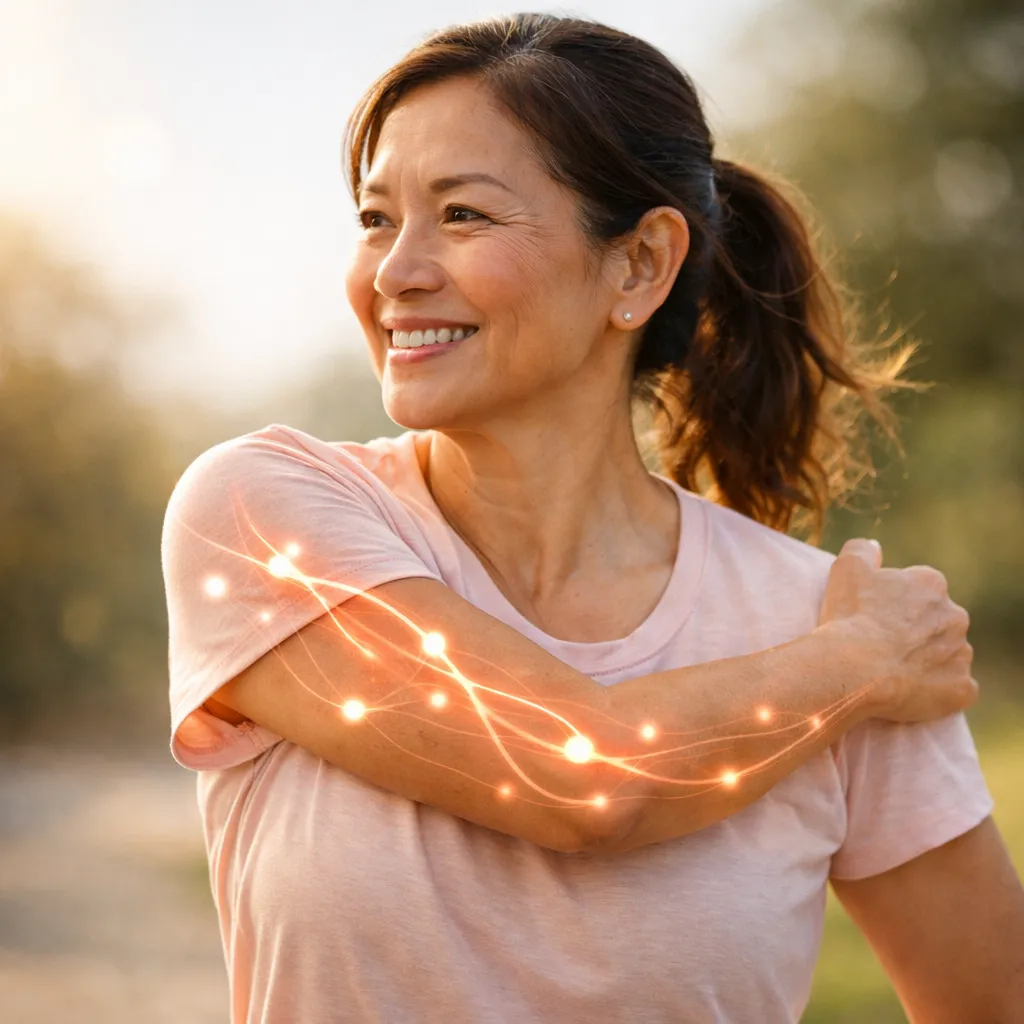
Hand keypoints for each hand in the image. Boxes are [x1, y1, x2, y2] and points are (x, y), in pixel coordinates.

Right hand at [818, 538, 977, 721]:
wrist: (854, 667)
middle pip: (938, 622)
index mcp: (931, 584)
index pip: (920, 589)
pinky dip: (939, 691)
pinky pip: (955, 689)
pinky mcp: (961, 688)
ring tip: (894, 670)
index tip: (876, 617)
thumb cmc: (850, 616)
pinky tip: (912, 692)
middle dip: (918, 631)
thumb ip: (862, 550)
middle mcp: (955, 615)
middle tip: (883, 644)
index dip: (896, 604)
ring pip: (948, 655)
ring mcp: (961, 654)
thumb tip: (873, 546)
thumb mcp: (846, 569)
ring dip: (928, 660)